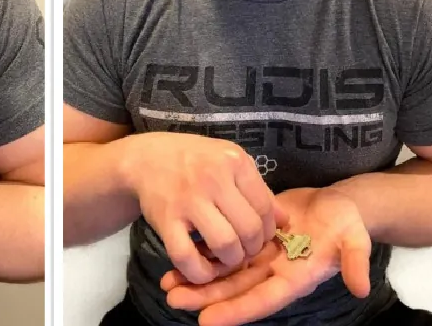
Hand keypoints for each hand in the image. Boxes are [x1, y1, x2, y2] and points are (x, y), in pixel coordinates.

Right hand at [123, 133, 287, 284]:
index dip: (267, 231)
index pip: (265, 207)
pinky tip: (202, 270)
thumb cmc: (195, 160)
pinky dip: (199, 272)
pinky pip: (187, 256)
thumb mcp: (228, 162)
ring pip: (224, 244)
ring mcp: (188, 199)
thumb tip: (285, 222)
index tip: (258, 238)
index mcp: (233, 161)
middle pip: (249, 229)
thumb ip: (257, 189)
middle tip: (243, 251)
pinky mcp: (165, 219)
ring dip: (230, 261)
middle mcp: (212, 178)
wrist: (146, 158)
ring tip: (226, 258)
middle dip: (252, 249)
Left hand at [159, 187, 371, 325]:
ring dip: (197, 278)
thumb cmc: (348, 221)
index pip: (262, 300)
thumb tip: (361, 287)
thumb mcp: (355, 238)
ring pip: (223, 272)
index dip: (235, 311)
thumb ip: (355, 261)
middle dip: (204, 296)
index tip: (206, 321)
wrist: (337, 203)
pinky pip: (223, 250)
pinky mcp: (251, 239)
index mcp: (295, 279)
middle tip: (172, 298)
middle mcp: (272, 273)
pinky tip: (177, 254)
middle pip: (234, 290)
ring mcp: (260, 257)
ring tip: (166, 282)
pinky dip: (202, 254)